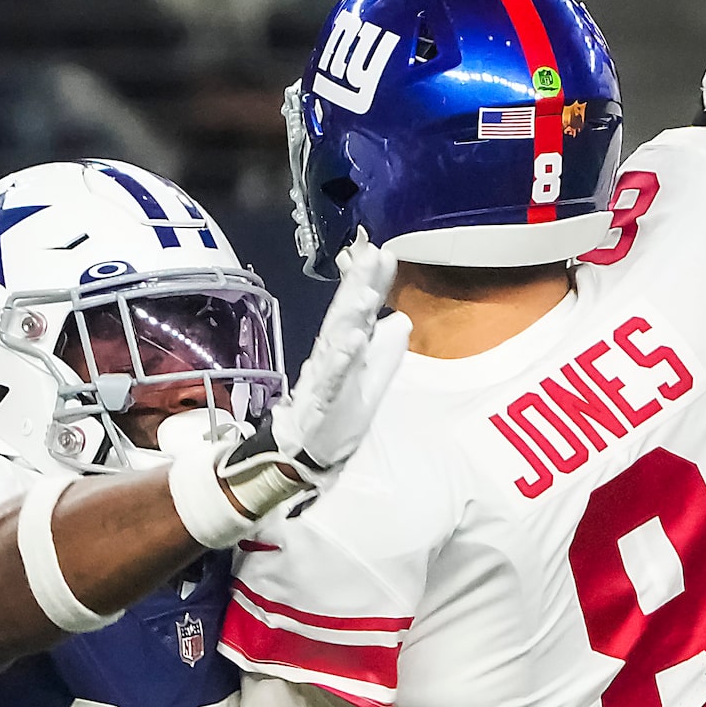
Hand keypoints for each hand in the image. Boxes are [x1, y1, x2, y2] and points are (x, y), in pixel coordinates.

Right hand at [215, 235, 409, 521]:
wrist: (304, 453)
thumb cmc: (338, 416)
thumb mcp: (370, 381)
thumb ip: (385, 350)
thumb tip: (401, 318)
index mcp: (346, 350)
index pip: (361, 310)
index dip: (371, 283)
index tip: (385, 253)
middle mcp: (333, 356)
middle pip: (347, 315)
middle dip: (359, 284)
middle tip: (371, 254)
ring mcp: (326, 378)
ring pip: (338, 340)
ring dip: (351, 315)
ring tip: (365, 292)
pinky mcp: (323, 402)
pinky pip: (333, 378)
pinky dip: (342, 360)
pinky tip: (353, 342)